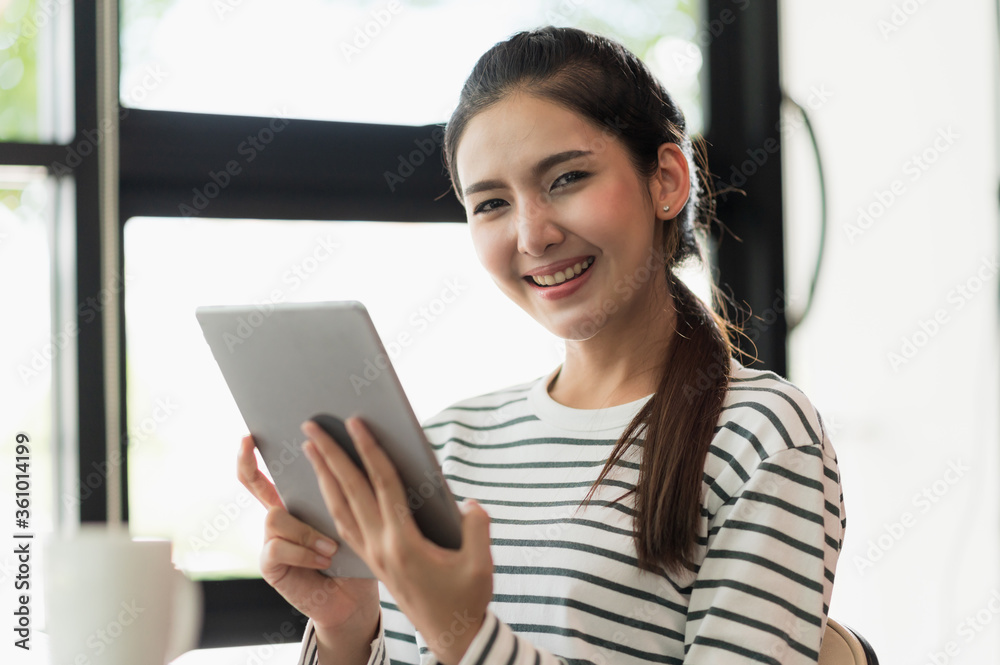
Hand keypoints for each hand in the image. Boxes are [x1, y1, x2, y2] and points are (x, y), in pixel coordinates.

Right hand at [237, 435, 379, 638]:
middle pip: (253, 485)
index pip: (272, 474)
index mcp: (298, 503)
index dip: (252, 455)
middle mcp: (279, 519)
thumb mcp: (352, 520)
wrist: (353, 600)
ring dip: (305, 530)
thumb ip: (346, 495)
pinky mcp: (270, 565)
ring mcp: (271, 541)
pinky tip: (323, 559)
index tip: (249, 435)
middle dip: (248, 462)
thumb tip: (360, 456)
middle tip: (247, 440)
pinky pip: (278, 547)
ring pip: (275, 516)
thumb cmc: (356, 557)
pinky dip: (304, 552)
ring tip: (331, 546)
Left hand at [302, 416, 493, 664]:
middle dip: (330, 456)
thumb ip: (477, 528)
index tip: (355, 424)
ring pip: (340, 509)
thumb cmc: (467, 601)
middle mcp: (381, 546)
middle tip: (311, 426)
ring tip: (310, 449)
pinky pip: (345, 526)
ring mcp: (373, 555)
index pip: (382, 485)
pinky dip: (333, 501)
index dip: (369, 451)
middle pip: (349, 492)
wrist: (451, 638)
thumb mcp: (480, 565)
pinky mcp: (373, 562)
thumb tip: (469, 504)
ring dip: (324, 476)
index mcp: (404, 543)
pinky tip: (327, 488)